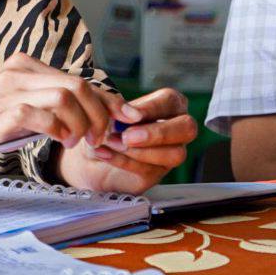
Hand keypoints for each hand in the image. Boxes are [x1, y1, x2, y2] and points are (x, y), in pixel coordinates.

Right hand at [0, 53, 138, 172]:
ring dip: (83, 122)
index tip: (124, 116)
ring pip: (67, 96)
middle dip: (100, 113)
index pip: (77, 78)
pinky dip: (61, 129)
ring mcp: (11, 89)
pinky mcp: (3, 112)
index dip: (106, 98)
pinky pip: (45, 115)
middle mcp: (19, 71)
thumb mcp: (15, 109)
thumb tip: (88, 119)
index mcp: (24, 66)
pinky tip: (63, 141)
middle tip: (103, 136)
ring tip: (81, 141)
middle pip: (78, 84)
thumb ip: (45, 107)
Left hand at [57, 88, 197, 193]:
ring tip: (112, 142)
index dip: (153, 108)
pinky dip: (124, 161)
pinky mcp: (157, 174)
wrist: (88, 151)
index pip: (171, 100)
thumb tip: (132, 113)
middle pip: (187, 128)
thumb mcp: (103, 107)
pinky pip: (150, 170)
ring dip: (140, 151)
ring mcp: (170, 153)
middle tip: (128, 136)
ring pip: (175, 154)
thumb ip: (116, 105)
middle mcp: (176, 127)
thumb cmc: (103, 122)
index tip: (132, 114)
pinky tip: (104, 153)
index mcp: (168, 104)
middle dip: (158, 133)